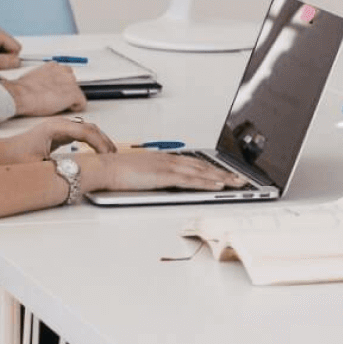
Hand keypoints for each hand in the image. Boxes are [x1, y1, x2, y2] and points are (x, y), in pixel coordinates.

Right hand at [5, 62, 86, 115]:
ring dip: (70, 99)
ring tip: (58, 105)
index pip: (65, 73)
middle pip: (72, 82)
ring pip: (77, 93)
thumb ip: (43, 78)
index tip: (56, 91)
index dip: (61, 84)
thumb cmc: (22, 89)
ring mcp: (70, 83)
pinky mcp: (73, 94)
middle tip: (56, 100)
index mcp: (53, 66)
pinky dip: (76, 108)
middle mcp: (64, 72)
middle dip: (66, 91)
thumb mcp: (32, 77)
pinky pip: (81, 103)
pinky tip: (65, 109)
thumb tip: (42, 86)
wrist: (20, 95)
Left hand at [11, 117, 113, 157]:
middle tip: (114, 156)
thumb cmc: (15, 157)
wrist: (1, 154)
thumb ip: (60, 167)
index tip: (108, 156)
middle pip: (90, 128)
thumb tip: (78, 172)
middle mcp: (58, 124)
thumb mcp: (40, 165)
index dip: (100, 143)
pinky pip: (80, 133)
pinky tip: (96, 151)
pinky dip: (91, 141)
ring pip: (87, 129)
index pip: (86, 131)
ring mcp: (58, 127)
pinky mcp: (58, 133)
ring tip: (109, 154)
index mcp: (55, 128)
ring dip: (99, 140)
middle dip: (104, 141)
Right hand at [86, 148, 247, 193]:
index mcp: (162, 158)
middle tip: (240, 179)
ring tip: (237, 184)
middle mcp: (168, 159)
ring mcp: (167, 166)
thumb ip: (152, 177)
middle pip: (202, 166)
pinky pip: (190, 180)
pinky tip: (218, 186)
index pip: (193, 163)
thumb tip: (160, 184)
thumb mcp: (138, 173)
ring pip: (201, 171)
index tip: (224, 174)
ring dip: (221, 178)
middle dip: (223, 173)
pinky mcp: (164, 176)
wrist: (102, 168)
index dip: (211, 169)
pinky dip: (206, 182)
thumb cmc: (115, 172)